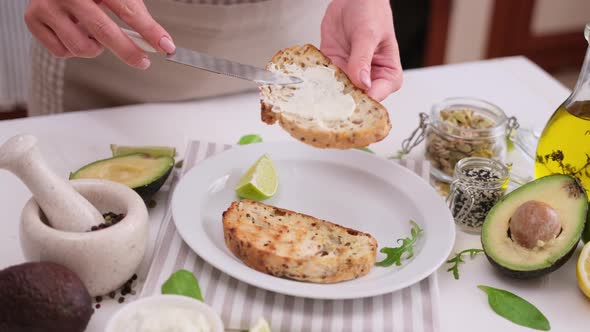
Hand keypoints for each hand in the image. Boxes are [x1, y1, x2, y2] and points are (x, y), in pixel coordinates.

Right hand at [24, 0, 174, 68]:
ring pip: (82, 48)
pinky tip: (73, 32)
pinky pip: (62, 51)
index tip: (165, 47)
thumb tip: (160, 43)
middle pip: (103, 31)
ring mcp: (47, 5)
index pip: (127, 9)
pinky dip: (73, 49)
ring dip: (95, 48)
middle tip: (143, 61)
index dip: (149, 31)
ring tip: (93, 34)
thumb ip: (134, 13)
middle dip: (128, 51)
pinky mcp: (33, 19)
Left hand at [320, 0, 402, 100]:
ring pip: (337, 91)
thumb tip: (362, 83)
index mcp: (387, 74)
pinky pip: (323, 79)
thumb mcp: (368, 34)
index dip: (362, 102)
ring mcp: (349, 73)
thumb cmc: (371, 12)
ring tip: (314, 97)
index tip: (347, 104)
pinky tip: (307, 84)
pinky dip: (315, 81)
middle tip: (326, 105)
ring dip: (325, 94)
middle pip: (355, 99)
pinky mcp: (333, 66)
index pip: (377, 95)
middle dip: (340, 102)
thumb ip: (363, 59)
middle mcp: (369, 78)